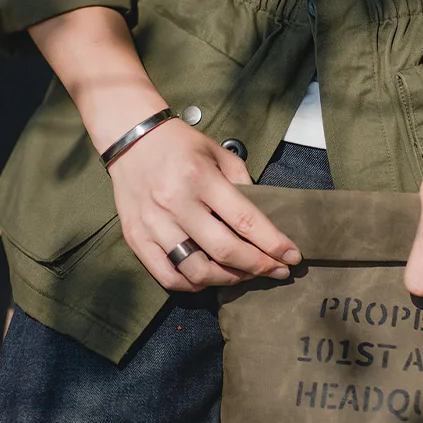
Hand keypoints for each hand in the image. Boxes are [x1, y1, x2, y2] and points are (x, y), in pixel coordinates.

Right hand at [108, 119, 300, 290]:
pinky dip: (193, 284)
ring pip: (197, 270)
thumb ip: (242, 183)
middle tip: (278, 271)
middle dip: (259, 266)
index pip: (246, 221)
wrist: (129, 138)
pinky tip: (210, 278)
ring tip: (245, 275)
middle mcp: (176, 203)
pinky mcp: (137, 238)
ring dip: (229, 279)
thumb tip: (263, 219)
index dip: (273, 244)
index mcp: (200, 178)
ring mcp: (153, 224)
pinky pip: (168, 276)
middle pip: (225, 250)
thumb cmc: (180, 145)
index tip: (293, 257)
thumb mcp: (218, 152)